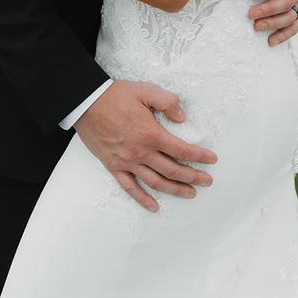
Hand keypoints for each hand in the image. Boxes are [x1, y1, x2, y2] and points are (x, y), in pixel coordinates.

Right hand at [74, 80, 217, 213]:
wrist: (86, 103)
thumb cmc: (116, 96)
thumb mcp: (145, 91)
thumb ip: (167, 102)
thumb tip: (182, 117)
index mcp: (151, 134)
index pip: (182, 150)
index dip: (199, 156)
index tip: (211, 160)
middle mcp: (141, 152)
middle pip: (173, 170)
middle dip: (193, 176)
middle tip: (207, 181)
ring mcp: (127, 162)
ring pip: (156, 182)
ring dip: (175, 189)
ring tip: (190, 193)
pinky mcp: (114, 166)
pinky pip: (130, 187)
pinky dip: (143, 199)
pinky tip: (154, 206)